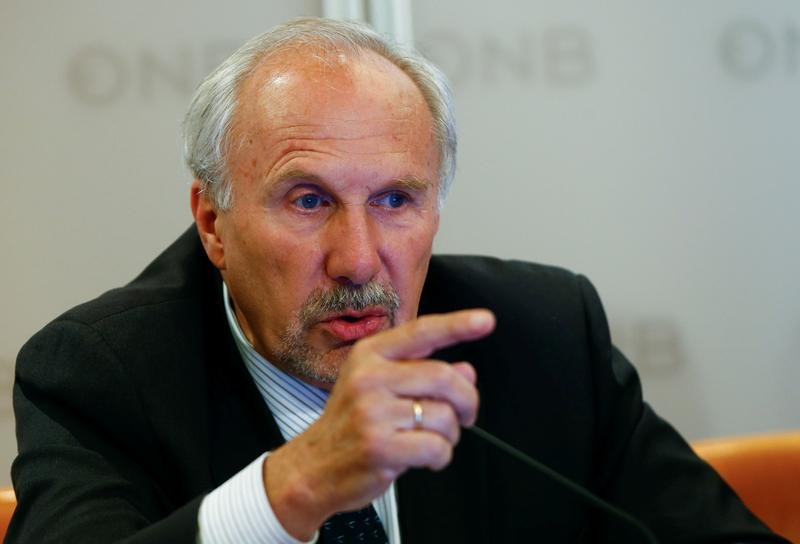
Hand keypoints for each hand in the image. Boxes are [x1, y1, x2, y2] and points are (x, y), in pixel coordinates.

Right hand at [262, 308, 494, 538]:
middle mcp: (369, 377)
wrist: (313, 468)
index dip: (458, 325)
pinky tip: (425, 457)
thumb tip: (466, 371)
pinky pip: (436, 447)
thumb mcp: (379, 388)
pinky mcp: (379, 446)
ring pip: (444, 416)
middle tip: (466, 415)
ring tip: (432, 439)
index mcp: (369, 355)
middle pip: (444, 377)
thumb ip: (422, 375)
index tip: (486, 320)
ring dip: (451, 434)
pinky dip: (441, 456)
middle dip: (467, 400)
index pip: (422, 331)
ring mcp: (372, 412)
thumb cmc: (350, 425)